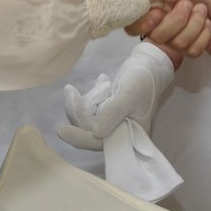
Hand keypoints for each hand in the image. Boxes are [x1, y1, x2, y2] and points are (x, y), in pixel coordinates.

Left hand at [57, 41, 174, 150]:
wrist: (149, 66)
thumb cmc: (143, 81)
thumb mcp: (129, 95)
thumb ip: (114, 113)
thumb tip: (95, 132)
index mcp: (131, 137)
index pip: (101, 143)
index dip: (81, 139)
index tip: (61, 131)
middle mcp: (121, 134)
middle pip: (89, 132)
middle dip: (78, 112)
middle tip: (69, 90)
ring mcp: (113, 124)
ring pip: (87, 120)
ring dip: (83, 102)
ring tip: (92, 83)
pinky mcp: (108, 114)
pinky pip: (90, 111)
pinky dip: (90, 97)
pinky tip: (102, 81)